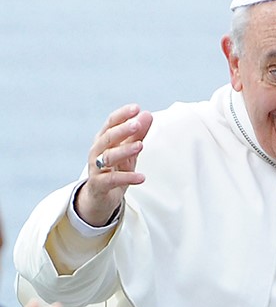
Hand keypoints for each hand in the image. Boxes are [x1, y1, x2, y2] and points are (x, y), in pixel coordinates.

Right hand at [75, 104, 152, 226]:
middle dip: (122, 130)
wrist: (99, 198)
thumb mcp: (127, 151)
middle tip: (137, 124)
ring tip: (140, 146)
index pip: (111, 123)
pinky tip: (141, 177)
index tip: (136, 108)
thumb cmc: (114, 170)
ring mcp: (96, 168)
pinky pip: (112, 180)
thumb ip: (137, 134)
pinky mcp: (99, 185)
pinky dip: (127, 177)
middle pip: (108, 137)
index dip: (122, 115)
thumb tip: (147, 115)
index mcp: (103, 139)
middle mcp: (97, 151)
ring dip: (125, 150)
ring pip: (109, 157)